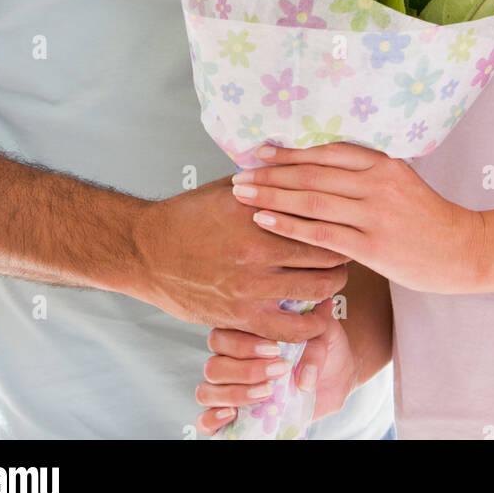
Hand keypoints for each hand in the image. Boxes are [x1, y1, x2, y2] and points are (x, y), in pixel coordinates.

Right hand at [126, 176, 347, 340]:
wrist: (146, 251)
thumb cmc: (188, 215)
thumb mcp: (227, 187)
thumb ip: (266, 181)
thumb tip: (301, 164)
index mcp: (258, 209)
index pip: (318, 213)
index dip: (338, 217)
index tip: (346, 217)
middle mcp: (258, 247)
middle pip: (326, 251)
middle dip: (343, 252)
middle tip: (348, 250)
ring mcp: (250, 284)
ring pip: (317, 289)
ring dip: (334, 286)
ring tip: (335, 280)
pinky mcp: (240, 316)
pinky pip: (291, 328)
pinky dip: (312, 325)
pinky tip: (319, 318)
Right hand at [195, 297, 359, 435]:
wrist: (336, 373)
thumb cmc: (323, 346)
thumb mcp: (325, 336)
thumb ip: (315, 346)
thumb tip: (304, 376)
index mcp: (244, 332)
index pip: (222, 334)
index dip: (244, 344)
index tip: (275, 349)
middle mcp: (230, 359)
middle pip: (213, 364)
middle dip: (245, 370)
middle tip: (278, 370)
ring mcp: (229, 387)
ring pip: (207, 389)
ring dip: (236, 393)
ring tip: (268, 392)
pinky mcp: (232, 415)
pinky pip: (204, 419)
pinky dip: (212, 418)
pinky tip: (232, 414)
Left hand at [230, 143, 484, 292]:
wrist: (462, 250)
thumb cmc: (427, 218)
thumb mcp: (400, 181)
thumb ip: (366, 172)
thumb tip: (321, 164)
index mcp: (383, 162)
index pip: (326, 151)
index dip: (290, 151)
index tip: (260, 151)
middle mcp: (376, 182)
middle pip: (312, 172)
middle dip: (271, 172)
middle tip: (239, 172)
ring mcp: (374, 214)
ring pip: (311, 199)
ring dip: (272, 195)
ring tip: (242, 194)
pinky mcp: (372, 245)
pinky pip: (321, 233)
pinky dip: (289, 225)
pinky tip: (264, 221)